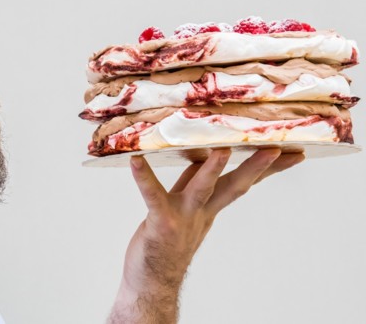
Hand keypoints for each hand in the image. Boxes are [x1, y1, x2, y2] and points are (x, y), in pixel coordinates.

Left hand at [108, 148, 303, 322]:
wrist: (152, 281)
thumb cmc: (166, 241)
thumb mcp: (186, 208)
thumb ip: (195, 182)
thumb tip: (205, 156)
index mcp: (209, 208)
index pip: (242, 183)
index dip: (267, 168)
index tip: (292, 151)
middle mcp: (201, 211)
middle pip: (234, 185)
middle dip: (257, 167)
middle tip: (278, 148)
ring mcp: (183, 217)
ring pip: (202, 188)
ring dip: (213, 168)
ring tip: (223, 149)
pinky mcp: (160, 221)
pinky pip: (152, 195)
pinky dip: (144, 177)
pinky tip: (136, 160)